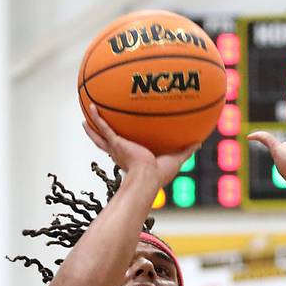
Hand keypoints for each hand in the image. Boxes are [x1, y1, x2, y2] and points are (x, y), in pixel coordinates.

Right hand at [83, 103, 199, 186]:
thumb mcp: (176, 159)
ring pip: (99, 136)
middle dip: (100, 136)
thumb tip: (200, 142)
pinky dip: (96, 117)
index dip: (121, 144)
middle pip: (107, 143)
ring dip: (92, 127)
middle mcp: (121, 153)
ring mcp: (116, 148)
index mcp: (131, 157)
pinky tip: (91, 106)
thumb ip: (186, 150)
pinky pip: (103, 127)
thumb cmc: (159, 175)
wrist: (148, 178)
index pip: (124, 150)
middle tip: (95, 127)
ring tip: (84, 117)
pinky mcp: (116, 143)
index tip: (119, 139)